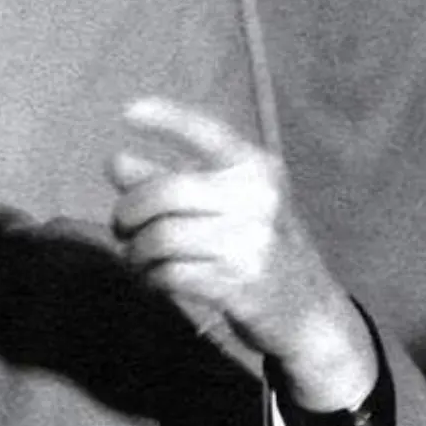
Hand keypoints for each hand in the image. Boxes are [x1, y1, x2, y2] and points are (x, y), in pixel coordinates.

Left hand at [106, 97, 376, 412]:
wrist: (310, 312)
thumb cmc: (254, 247)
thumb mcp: (226, 205)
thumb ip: (172, 182)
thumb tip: (115, 163)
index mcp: (256, 169)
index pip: (208, 134)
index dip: (168, 119)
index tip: (129, 112)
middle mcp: (257, 199)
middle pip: (163, 193)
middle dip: (127, 211)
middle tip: (120, 227)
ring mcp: (251, 242)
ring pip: (159, 237)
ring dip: (135, 251)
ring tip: (137, 257)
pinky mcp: (238, 283)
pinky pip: (167, 273)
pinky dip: (149, 277)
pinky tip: (153, 279)